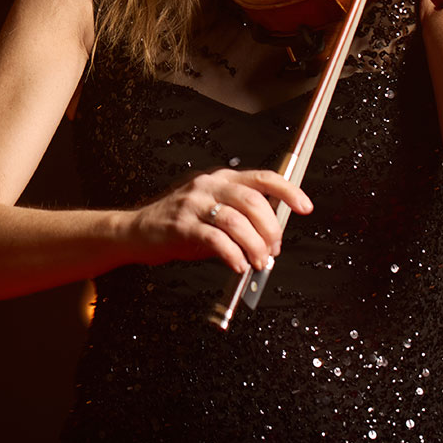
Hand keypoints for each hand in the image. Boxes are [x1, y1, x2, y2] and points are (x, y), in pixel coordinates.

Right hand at [123, 169, 312, 274]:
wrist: (137, 231)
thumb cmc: (179, 224)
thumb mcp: (213, 212)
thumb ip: (241, 218)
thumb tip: (272, 236)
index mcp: (221, 179)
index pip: (262, 178)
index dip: (288, 191)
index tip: (305, 207)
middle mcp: (208, 186)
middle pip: (253, 201)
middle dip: (270, 229)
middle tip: (272, 250)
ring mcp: (193, 204)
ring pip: (236, 221)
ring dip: (254, 245)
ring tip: (258, 262)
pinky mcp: (181, 225)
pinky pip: (215, 239)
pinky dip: (232, 254)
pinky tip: (238, 265)